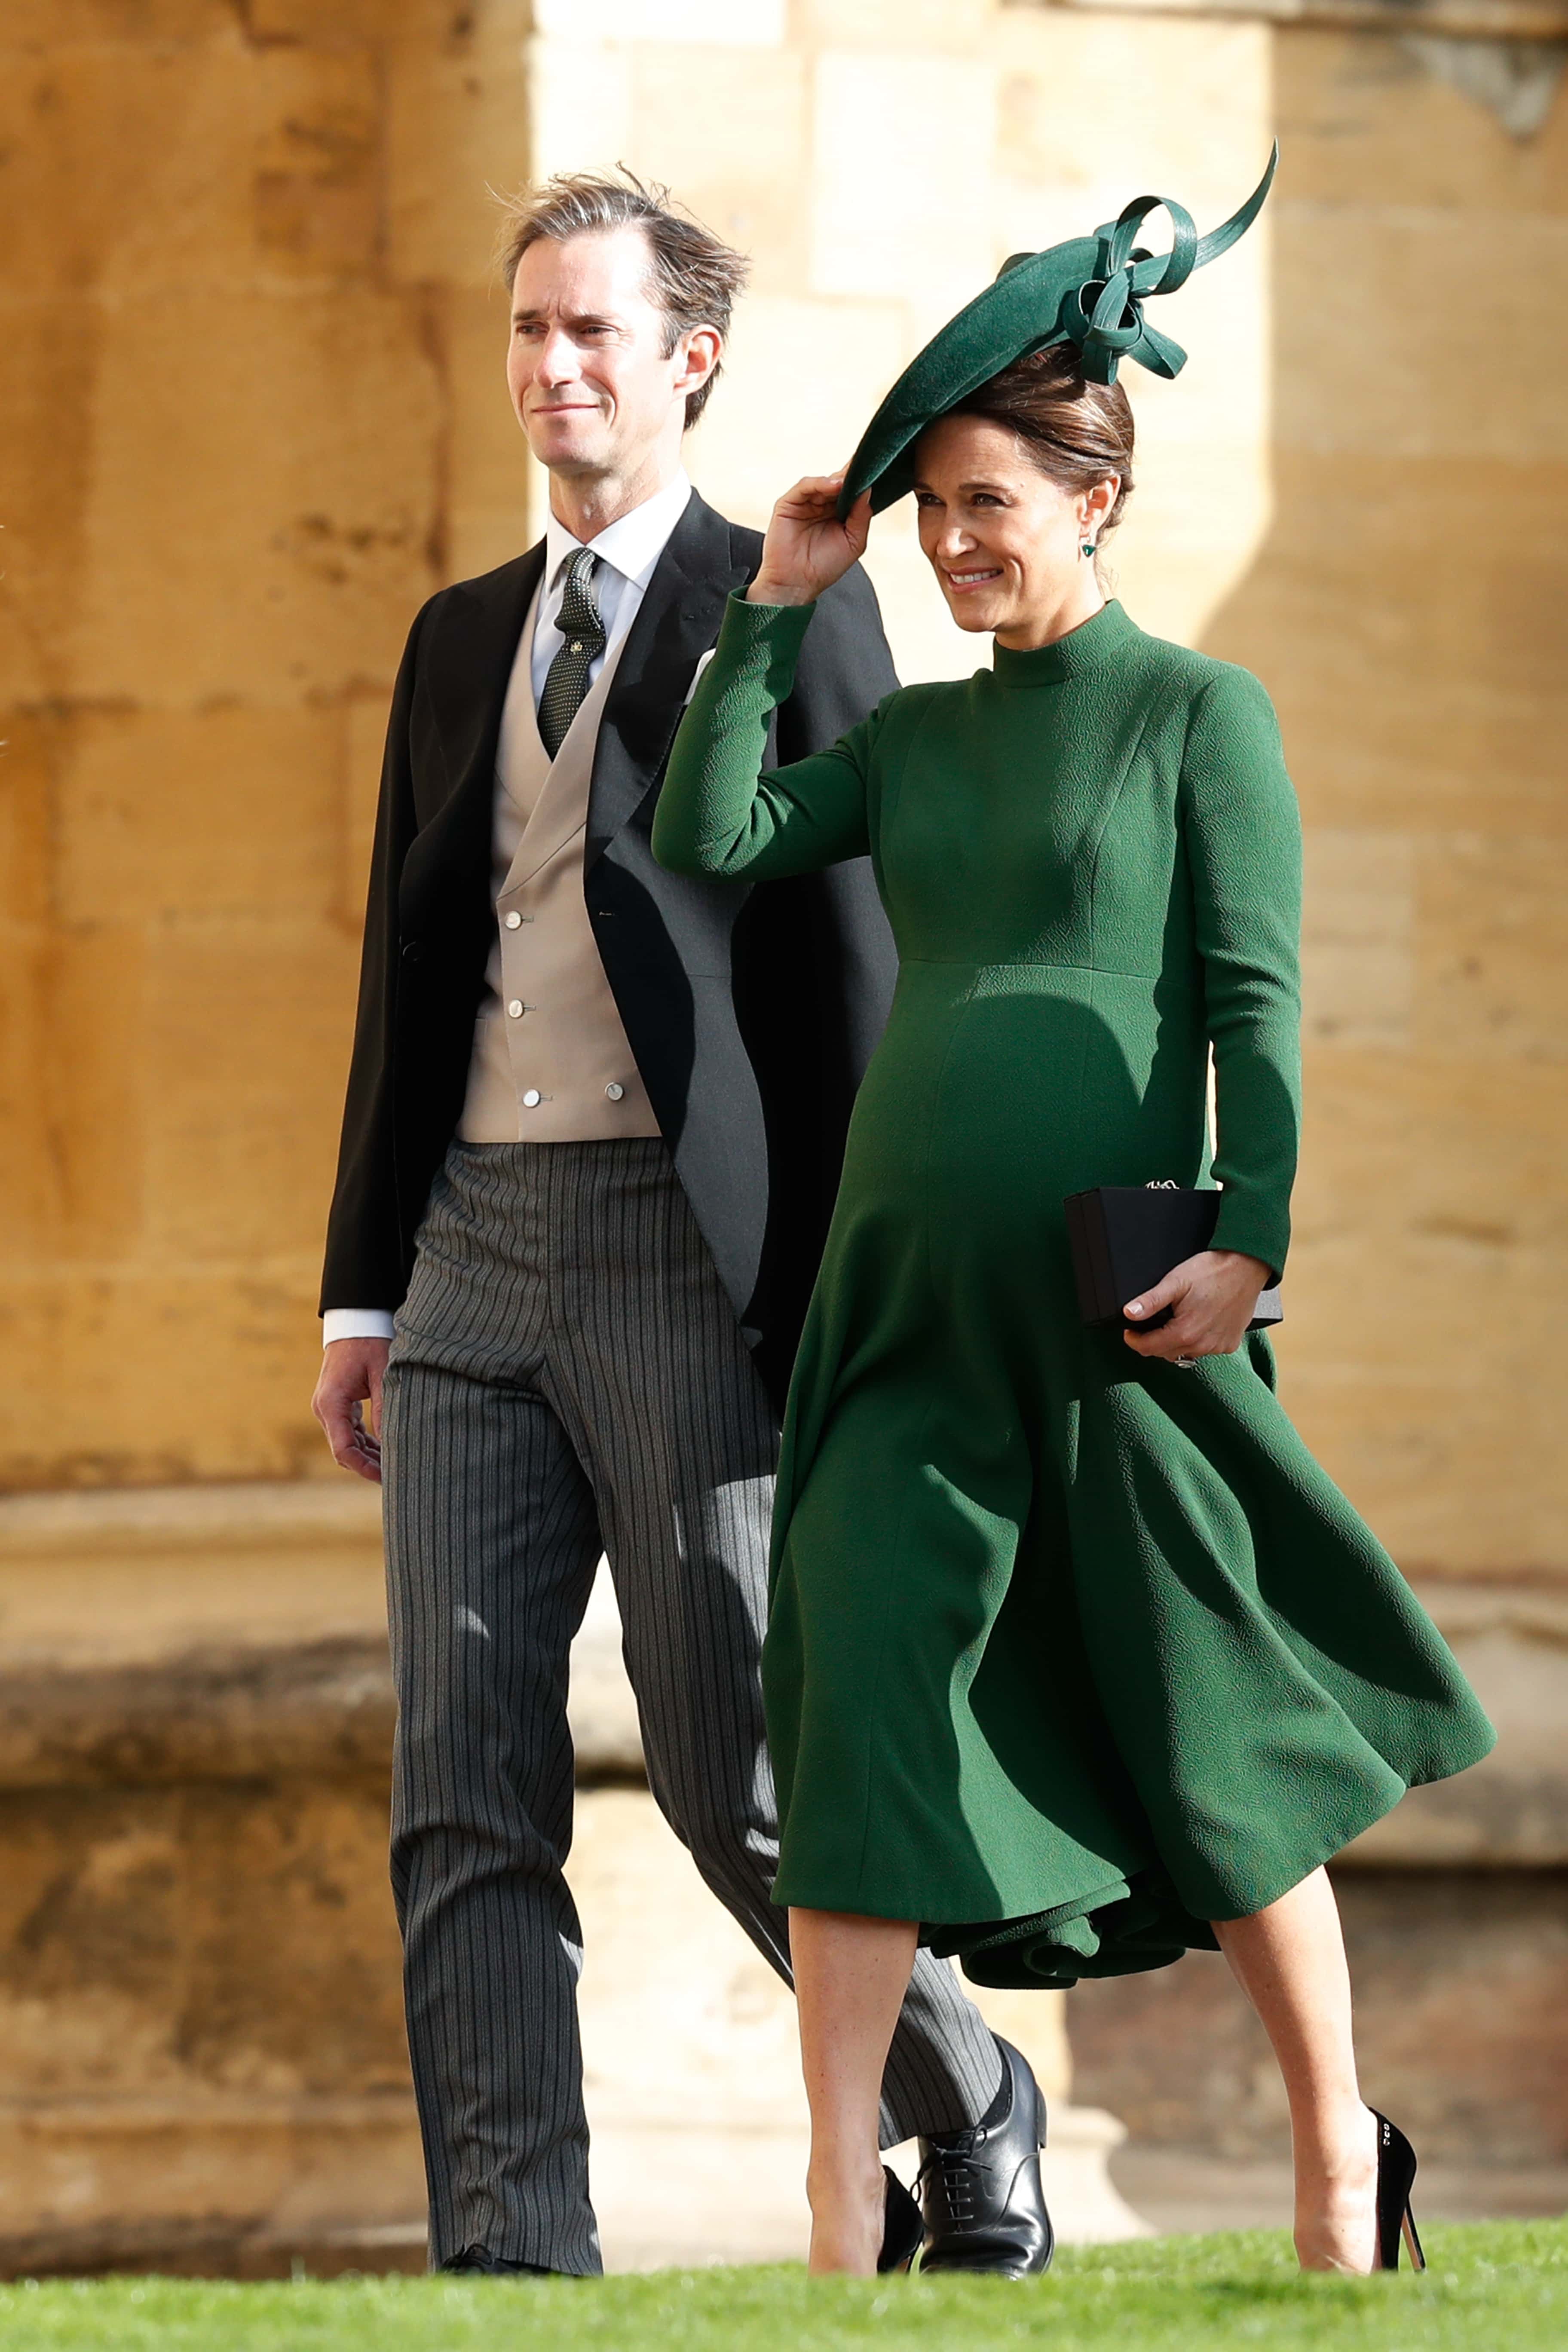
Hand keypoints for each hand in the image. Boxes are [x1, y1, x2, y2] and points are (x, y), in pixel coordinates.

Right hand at [312, 1337, 389, 1481]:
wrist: (355, 1321)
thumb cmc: (370, 1342)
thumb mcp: (383, 1373)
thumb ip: (385, 1408)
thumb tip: (393, 1444)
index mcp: (331, 1403)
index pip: (342, 1449)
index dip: (363, 1468)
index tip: (385, 1478)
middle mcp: (325, 1409)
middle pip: (343, 1450)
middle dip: (368, 1465)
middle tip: (398, 1476)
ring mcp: (329, 1407)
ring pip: (347, 1443)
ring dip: (368, 1455)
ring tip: (396, 1465)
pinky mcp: (337, 1404)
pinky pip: (350, 1431)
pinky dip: (366, 1442)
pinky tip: (386, 1449)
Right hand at [747, 474, 871, 608]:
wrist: (797, 584)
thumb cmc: (824, 567)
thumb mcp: (854, 542)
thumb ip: (861, 516)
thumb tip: (868, 490)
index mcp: (837, 513)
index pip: (851, 491)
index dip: (862, 481)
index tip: (876, 470)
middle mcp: (821, 505)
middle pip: (838, 482)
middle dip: (852, 476)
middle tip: (866, 468)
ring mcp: (804, 503)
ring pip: (823, 482)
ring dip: (838, 480)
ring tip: (850, 480)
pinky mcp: (788, 504)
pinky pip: (805, 486)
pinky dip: (820, 483)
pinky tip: (834, 486)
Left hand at [1122, 1250, 1271, 1364]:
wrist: (1246, 1266)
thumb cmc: (1213, 1271)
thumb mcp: (1175, 1282)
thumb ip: (1150, 1301)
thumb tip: (1129, 1313)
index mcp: (1185, 1332)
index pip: (1148, 1349)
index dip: (1134, 1340)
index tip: (1130, 1331)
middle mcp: (1202, 1345)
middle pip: (1166, 1353)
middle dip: (1154, 1341)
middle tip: (1153, 1322)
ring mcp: (1218, 1346)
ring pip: (1185, 1353)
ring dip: (1176, 1341)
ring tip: (1177, 1320)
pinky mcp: (1230, 1344)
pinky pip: (1206, 1349)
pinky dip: (1198, 1340)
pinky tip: (1199, 1323)